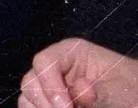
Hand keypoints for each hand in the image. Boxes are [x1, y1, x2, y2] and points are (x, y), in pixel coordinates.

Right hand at [20, 38, 137, 107]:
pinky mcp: (51, 101)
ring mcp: (51, 85)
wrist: (135, 97)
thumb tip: (75, 95)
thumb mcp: (120, 90)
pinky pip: (32, 106)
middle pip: (31, 81)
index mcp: (71, 53)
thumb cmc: (132, 90)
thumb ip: (98, 94)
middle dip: (45, 102)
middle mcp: (56, 68)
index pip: (44, 62)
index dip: (50, 85)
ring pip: (28, 97)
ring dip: (41, 107)